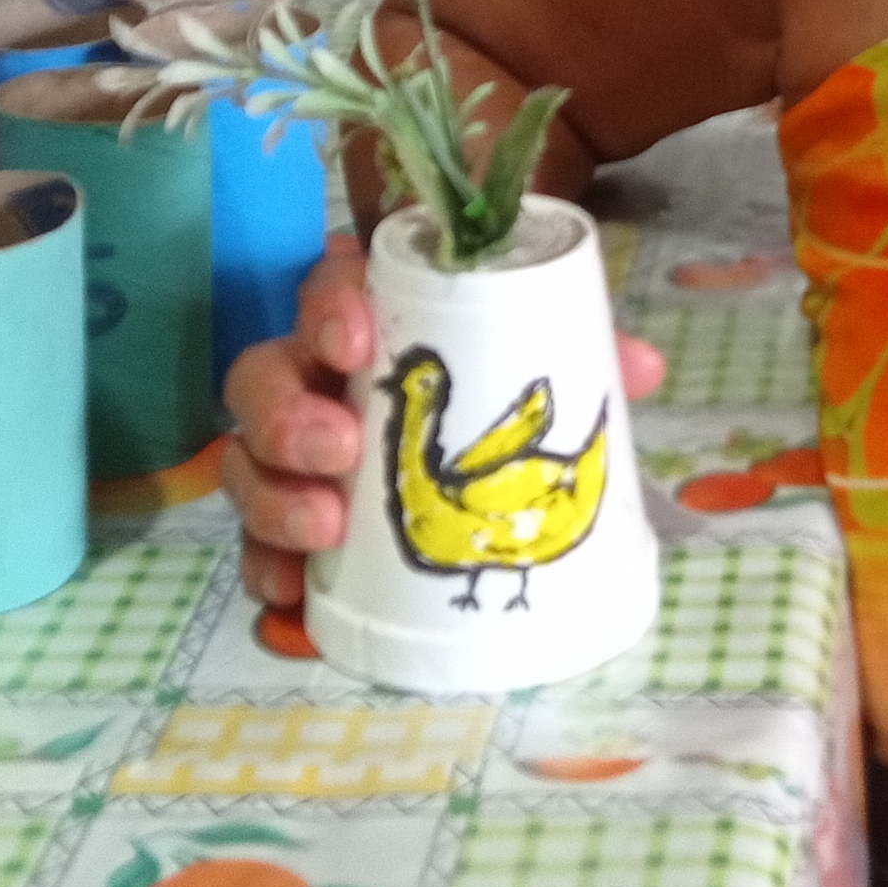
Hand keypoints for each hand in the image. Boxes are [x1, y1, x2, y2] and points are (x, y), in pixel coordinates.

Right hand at [222, 232, 670, 613]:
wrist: (492, 497)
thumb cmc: (503, 400)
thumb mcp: (546, 369)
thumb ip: (589, 357)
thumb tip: (641, 367)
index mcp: (373, 324)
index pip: (328, 287)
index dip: (329, 306)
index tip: (357, 344)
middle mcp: (315, 381)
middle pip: (261, 378)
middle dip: (288, 416)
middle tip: (342, 453)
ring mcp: (291, 456)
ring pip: (246, 463)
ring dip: (274, 497)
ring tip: (327, 532)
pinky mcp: (288, 525)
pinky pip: (253, 548)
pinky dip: (265, 572)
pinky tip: (288, 599)